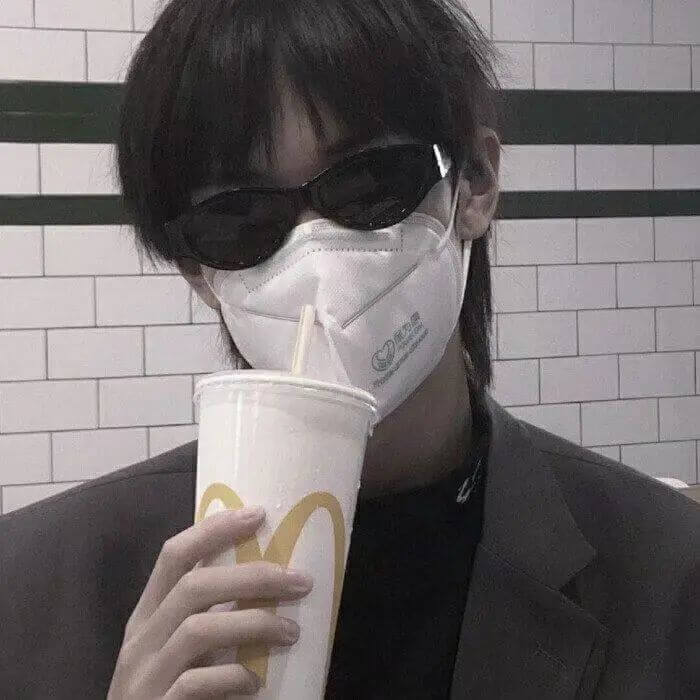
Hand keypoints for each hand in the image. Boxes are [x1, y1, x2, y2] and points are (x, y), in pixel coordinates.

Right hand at [107, 507, 313, 697]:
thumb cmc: (166, 691)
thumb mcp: (177, 648)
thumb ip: (206, 617)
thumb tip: (267, 583)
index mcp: (147, 616)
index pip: (174, 555)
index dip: (214, 530)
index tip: (258, 513)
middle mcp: (140, 640)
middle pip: (194, 588)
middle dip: (252, 577)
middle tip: (299, 580)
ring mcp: (144, 676)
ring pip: (198, 631)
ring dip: (253, 624)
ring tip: (291, 631)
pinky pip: (196, 683)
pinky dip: (232, 677)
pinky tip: (256, 683)